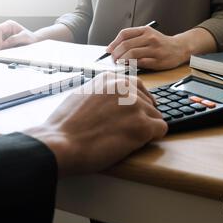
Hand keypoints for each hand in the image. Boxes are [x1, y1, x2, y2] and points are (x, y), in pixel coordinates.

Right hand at [0, 20, 37, 50]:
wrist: (33, 42)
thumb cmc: (30, 38)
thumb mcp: (25, 37)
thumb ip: (15, 39)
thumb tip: (4, 44)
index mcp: (9, 25)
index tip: (0, 47)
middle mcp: (4, 30)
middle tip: (3, 52)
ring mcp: (2, 37)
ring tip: (7, 52)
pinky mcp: (2, 44)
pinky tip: (6, 53)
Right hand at [24, 73, 167, 176]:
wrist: (61, 143)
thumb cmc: (65, 126)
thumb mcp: (82, 95)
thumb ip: (103, 93)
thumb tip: (113, 99)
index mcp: (110, 78)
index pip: (137, 86)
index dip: (137, 102)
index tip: (133, 113)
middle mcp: (125, 87)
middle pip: (149, 103)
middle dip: (140, 117)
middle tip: (123, 131)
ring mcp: (135, 105)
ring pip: (156, 117)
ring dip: (144, 129)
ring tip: (121, 139)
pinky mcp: (142, 125)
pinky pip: (161, 129)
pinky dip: (151, 138)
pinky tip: (133, 143)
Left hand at [107, 26, 189, 70]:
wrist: (179, 48)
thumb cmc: (160, 43)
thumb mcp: (147, 35)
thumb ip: (133, 39)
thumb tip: (114, 49)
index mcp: (145, 30)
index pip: (124, 34)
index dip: (114, 43)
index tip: (108, 50)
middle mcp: (150, 38)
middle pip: (126, 45)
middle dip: (116, 53)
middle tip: (113, 59)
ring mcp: (154, 49)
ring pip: (132, 54)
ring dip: (122, 60)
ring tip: (119, 63)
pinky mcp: (157, 60)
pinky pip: (140, 63)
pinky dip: (131, 65)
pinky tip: (128, 66)